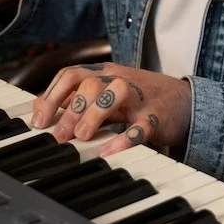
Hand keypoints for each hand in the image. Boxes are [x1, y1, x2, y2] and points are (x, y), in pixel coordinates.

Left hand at [32, 63, 191, 156]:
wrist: (185, 101)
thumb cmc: (139, 98)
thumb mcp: (105, 92)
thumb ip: (75, 97)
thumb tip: (39, 106)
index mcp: (104, 72)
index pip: (71, 74)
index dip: (50, 96)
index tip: (39, 121)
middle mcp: (119, 79)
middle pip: (89, 83)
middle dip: (70, 110)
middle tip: (59, 136)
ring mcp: (140, 97)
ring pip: (114, 93)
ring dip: (94, 115)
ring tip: (82, 137)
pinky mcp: (157, 117)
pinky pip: (141, 125)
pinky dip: (125, 139)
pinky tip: (110, 151)